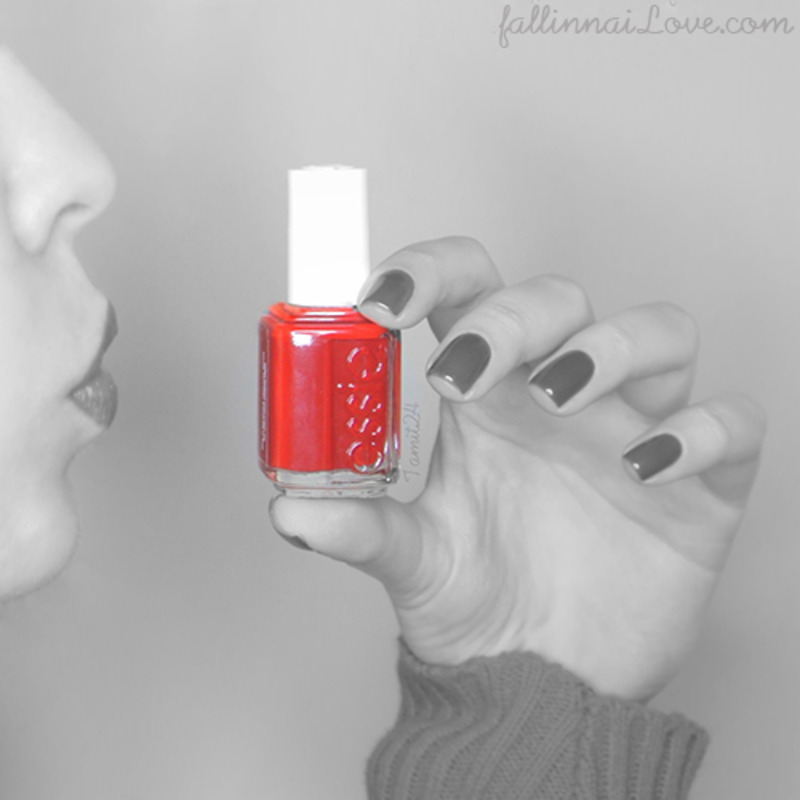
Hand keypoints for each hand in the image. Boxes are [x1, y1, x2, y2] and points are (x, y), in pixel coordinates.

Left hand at [269, 237, 765, 699]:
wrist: (543, 679)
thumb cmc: (479, 603)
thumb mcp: (415, 560)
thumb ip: (358, 525)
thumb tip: (287, 508)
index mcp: (491, 395)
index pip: (469, 290)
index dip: (431, 273)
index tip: (382, 302)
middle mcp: (563, 395)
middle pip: (559, 297)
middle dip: (515, 316)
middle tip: (468, 371)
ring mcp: (636, 430)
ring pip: (659, 333)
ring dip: (613, 347)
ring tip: (564, 395)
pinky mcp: (701, 485)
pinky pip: (729, 425)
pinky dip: (699, 431)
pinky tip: (647, 466)